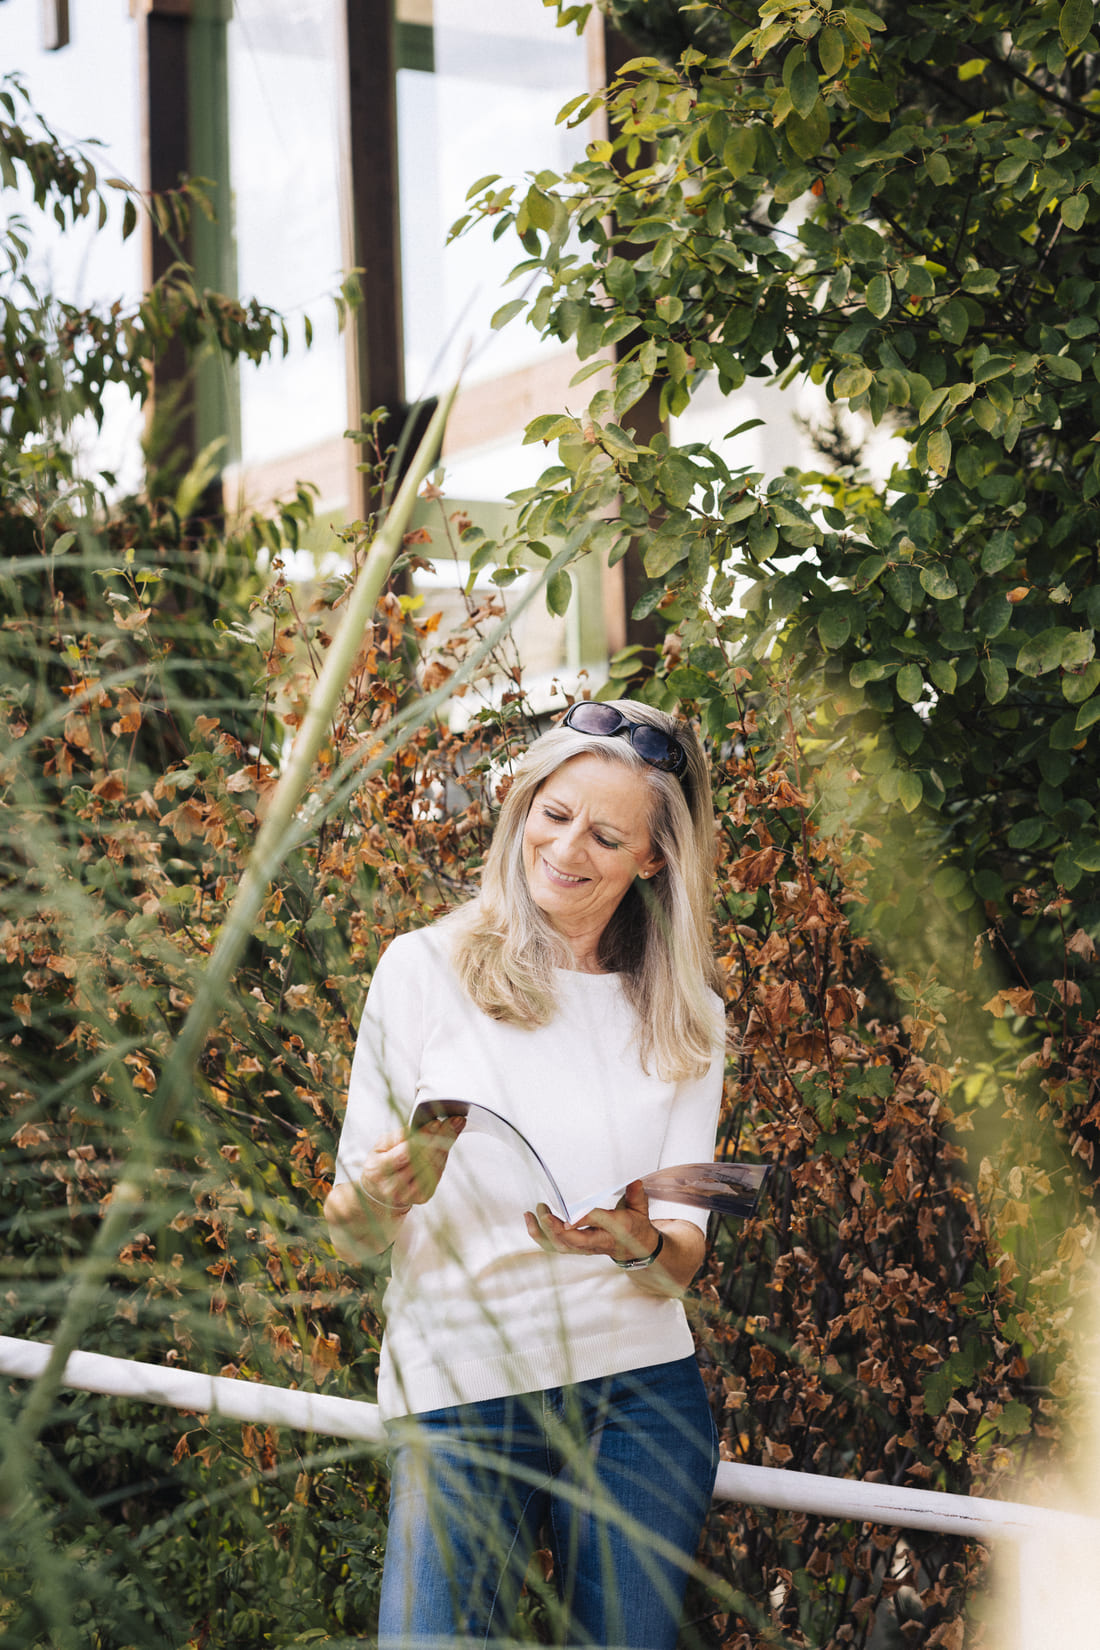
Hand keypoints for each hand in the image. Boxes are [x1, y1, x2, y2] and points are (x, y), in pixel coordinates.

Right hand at [360, 1115, 464, 1210]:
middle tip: (454, 1121)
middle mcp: (392, 1186)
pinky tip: (446, 1144)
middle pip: (423, 1160)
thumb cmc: (382, 1161)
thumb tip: (422, 1125)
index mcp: (377, 1170)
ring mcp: (408, 1195)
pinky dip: (443, 1157)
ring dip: (445, 1146)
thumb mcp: (382, 1144)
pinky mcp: (422, 1197)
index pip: (404, 1153)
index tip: (436, 1122)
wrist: (380, 1188)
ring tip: (454, 1128)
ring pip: (433, 1166)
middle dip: (440, 1138)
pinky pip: (437, 1173)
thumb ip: (400, 1136)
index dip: (421, 1138)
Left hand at [524, 1178, 659, 1265]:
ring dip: (544, 1232)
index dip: (583, 1220)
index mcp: (617, 1228)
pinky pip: (556, 1247)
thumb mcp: (640, 1209)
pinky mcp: (577, 1249)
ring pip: (562, 1246)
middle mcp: (599, 1241)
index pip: (598, 1223)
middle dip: (556, 1229)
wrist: (636, 1249)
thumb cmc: (635, 1224)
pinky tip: (530, 1221)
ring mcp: (586, 1248)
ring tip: (532, 1213)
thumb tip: (634, 1182)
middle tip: (543, 1211)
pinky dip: (540, 1237)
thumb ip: (636, 1196)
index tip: (568, 1218)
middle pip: (575, 1241)